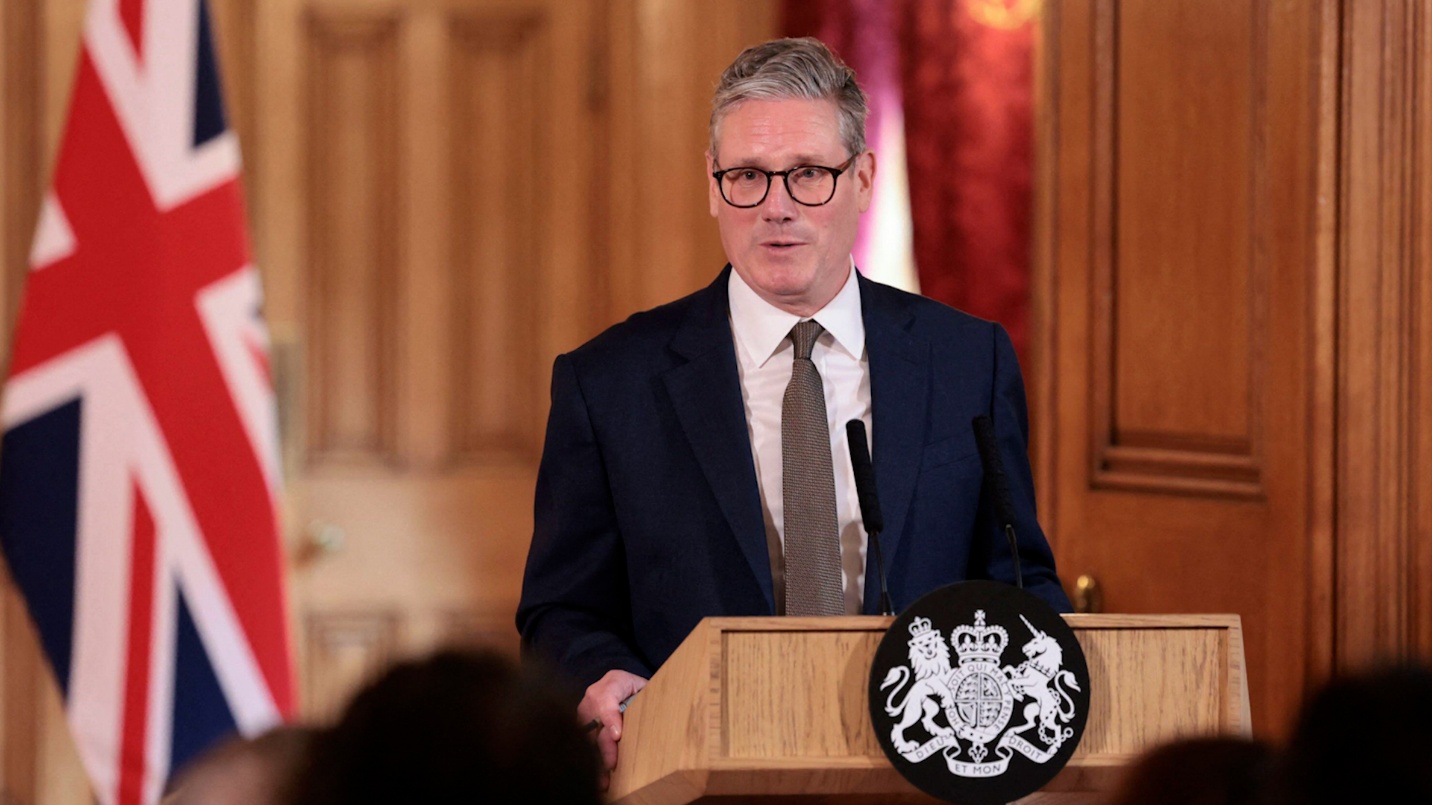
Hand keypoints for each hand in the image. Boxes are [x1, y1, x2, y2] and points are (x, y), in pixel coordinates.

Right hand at [578, 669, 647, 785]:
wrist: (629, 690)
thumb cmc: (643, 691)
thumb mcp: (650, 690)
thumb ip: (653, 699)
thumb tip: (668, 714)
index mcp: (614, 681)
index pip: (605, 698)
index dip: (609, 717)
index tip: (617, 735)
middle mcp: (595, 694)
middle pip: (594, 721)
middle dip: (603, 746)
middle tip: (612, 764)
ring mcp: (586, 710)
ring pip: (586, 735)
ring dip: (595, 758)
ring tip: (603, 780)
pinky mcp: (582, 724)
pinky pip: (584, 743)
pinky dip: (592, 761)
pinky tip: (599, 778)